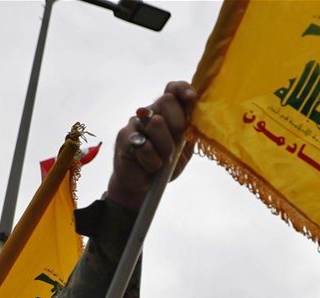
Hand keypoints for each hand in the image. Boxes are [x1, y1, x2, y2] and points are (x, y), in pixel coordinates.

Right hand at [107, 81, 198, 210]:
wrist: (142, 186)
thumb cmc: (165, 164)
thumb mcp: (184, 149)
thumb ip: (190, 132)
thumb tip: (196, 117)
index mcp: (167, 112)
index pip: (173, 89)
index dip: (183, 90)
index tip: (191, 99)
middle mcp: (149, 113)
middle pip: (167, 101)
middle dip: (177, 124)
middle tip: (176, 143)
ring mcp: (135, 124)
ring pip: (156, 123)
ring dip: (165, 148)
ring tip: (162, 161)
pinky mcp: (123, 137)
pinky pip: (144, 145)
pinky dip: (152, 161)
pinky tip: (149, 166)